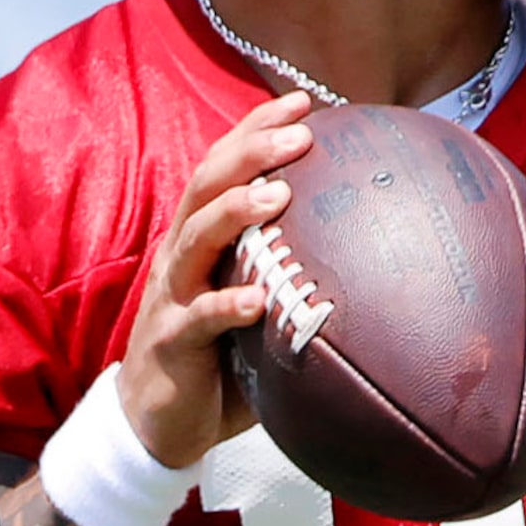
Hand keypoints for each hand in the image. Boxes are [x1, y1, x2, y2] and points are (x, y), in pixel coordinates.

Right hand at [116, 91, 315, 466]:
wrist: (155, 423)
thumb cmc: (216, 359)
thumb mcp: (253, 307)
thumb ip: (288, 277)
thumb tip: (369, 261)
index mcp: (199, 239)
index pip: (222, 168)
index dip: (256, 130)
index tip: (303, 101)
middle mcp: (180, 255)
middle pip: (207, 186)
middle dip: (251, 153)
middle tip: (301, 134)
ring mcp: (172, 295)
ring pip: (194, 238)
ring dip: (235, 212)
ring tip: (277, 195)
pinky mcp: (171, 341)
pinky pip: (198, 319)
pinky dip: (226, 305)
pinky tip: (257, 300)